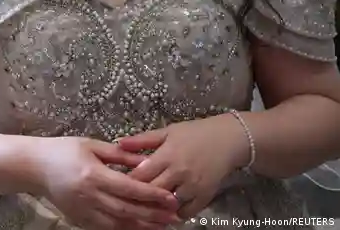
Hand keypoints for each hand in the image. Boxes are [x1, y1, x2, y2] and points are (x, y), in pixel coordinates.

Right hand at [32, 136, 179, 229]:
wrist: (35, 167)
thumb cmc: (65, 150)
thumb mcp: (92, 145)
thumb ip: (119, 155)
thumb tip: (145, 161)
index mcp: (93, 174)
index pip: (128, 188)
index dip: (151, 194)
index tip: (171, 197)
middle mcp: (90, 196)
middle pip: (126, 210)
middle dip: (152, 215)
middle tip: (174, 217)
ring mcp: (83, 212)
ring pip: (118, 224)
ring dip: (142, 226)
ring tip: (162, 226)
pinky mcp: (79, 221)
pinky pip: (105, 228)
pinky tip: (138, 229)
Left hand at [117, 115, 249, 218]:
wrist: (226, 139)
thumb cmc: (194, 133)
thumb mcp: (168, 131)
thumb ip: (143, 140)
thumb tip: (119, 142)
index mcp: (167, 154)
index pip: (140, 175)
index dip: (128, 181)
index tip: (119, 184)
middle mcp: (178, 172)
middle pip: (152, 192)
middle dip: (139, 196)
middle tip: (129, 198)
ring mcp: (192, 187)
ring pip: (167, 205)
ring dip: (156, 207)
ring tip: (146, 206)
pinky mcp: (204, 197)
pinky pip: (185, 213)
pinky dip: (175, 213)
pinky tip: (167, 209)